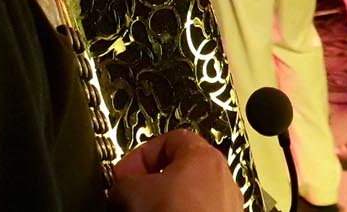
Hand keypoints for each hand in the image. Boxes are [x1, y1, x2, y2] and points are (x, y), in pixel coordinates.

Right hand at [109, 130, 242, 211]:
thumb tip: (120, 190)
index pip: (168, 141)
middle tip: (132, 197)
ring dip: (165, 203)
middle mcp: (221, 178)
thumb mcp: (132, 192)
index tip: (124, 174)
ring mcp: (225, 205)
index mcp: (203, 156)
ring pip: (188, 196)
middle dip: (151, 183)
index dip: (140, 156)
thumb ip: (123, 182)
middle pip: (179, 170)